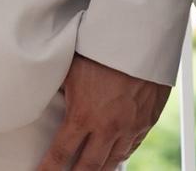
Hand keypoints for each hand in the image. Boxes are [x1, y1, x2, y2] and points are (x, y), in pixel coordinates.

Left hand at [35, 55, 168, 170]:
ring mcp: (129, 128)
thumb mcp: (72, 68)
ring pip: (112, 162)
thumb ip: (63, 90)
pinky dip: (119, 155)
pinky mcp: (146, 122)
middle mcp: (106, 127)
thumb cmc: (101, 46)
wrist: (139, 38)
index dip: (48, 169)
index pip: (61, 153)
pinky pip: (131, 148)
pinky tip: (113, 156)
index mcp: (83, 115)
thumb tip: (51, 96)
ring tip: (89, 170)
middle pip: (88, 167)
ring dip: (99, 169)